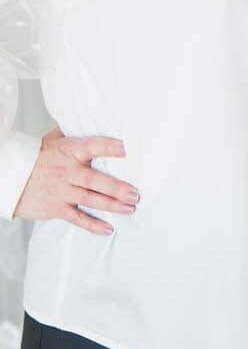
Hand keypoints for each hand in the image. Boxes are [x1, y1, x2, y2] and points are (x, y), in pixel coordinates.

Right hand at [13, 128, 139, 235]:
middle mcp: (67, 172)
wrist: (11, 177)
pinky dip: (92, 224)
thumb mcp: (54, 140)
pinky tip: (107, 228)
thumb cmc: (37, 157)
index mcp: (69, 151)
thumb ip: (75, 133)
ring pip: (90, 199)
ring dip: (111, 205)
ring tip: (130, 208)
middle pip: (95, 180)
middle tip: (135, 193)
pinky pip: (77, 218)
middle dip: (117, 188)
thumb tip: (95, 119)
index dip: (110, 147)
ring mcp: (62, 191)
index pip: (93, 146)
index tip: (128, 149)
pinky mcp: (56, 208)